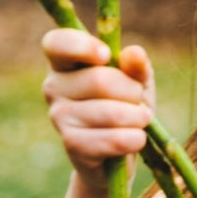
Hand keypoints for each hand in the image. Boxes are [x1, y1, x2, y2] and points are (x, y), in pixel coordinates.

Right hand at [40, 28, 154, 190]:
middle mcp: (54, 87)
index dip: (82, 46)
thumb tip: (134, 54)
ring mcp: (59, 116)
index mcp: (64, 63)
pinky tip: (137, 139)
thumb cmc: (124, 106)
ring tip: (142, 120)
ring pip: (109, 112)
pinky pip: (111, 139)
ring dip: (137, 117)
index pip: (57, 44)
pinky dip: (133, 139)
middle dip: (132, 92)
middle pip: (99, 80)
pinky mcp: (72, 144)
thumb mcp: (135, 81)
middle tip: (139, 101)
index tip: (106, 55)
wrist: (117, 153)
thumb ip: (136, 66)